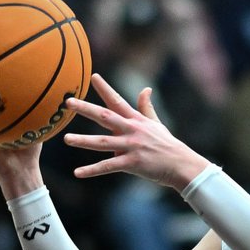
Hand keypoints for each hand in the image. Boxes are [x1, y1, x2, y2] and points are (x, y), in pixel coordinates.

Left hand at [64, 73, 210, 190]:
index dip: (105, 88)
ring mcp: (132, 147)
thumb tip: (146, 89)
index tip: (93, 76)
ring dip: (83, 141)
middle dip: (86, 109)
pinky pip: (108, 166)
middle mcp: (132, 130)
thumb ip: (146, 107)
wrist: (182, 165)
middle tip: (68, 102)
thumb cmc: (168, 145)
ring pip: (103, 143)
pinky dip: (93, 170)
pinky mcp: (132, 164)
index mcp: (136, 120)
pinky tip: (78, 173)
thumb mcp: (157, 124)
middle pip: (105, 117)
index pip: (118, 101)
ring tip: (66, 139)